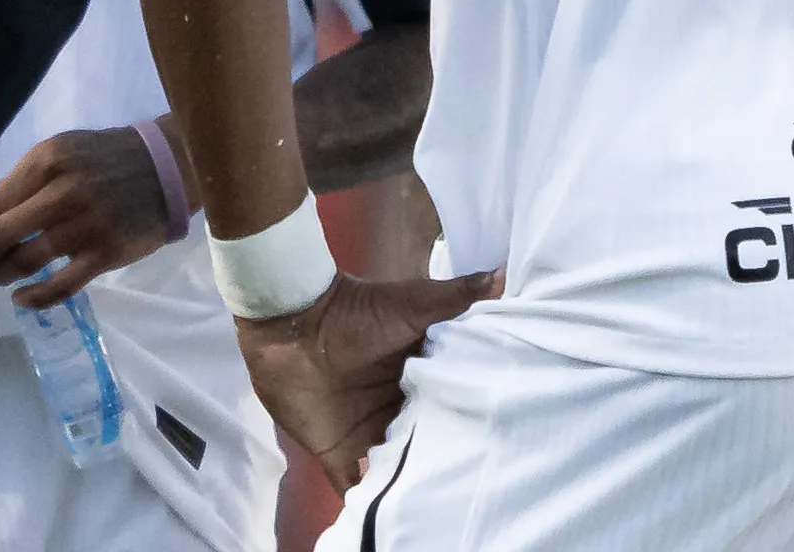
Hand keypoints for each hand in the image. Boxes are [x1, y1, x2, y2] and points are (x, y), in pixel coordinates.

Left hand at [0, 126, 170, 306]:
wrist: (162, 168)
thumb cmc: (102, 159)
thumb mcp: (60, 152)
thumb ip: (24, 180)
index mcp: (47, 161)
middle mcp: (62, 193)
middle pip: (2, 234)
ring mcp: (85, 226)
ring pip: (26, 261)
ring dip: (2, 274)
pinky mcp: (104, 254)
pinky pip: (61, 285)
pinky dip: (35, 297)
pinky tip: (22, 299)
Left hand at [235, 267, 502, 488]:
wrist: (291, 320)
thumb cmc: (354, 311)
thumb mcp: (411, 303)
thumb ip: (454, 297)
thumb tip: (502, 274)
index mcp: (421, 382)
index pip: (452, 411)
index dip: (471, 428)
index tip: (500, 445)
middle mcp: (398, 412)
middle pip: (428, 446)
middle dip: (444, 464)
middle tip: (473, 486)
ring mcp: (368, 435)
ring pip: (399, 471)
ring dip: (411, 485)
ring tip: (437, 509)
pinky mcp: (337, 451)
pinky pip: (356, 486)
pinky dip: (368, 502)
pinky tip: (386, 519)